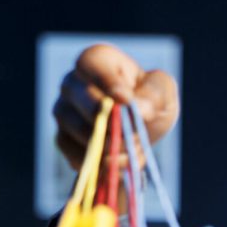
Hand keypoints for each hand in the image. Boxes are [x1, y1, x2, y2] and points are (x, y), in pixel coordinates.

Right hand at [54, 43, 179, 169]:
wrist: (140, 135)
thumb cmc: (150, 103)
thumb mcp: (162, 92)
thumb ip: (154, 95)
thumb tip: (137, 107)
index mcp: (97, 61)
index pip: (91, 63)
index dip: (107, 82)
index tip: (126, 100)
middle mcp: (73, 83)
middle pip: (81, 98)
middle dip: (112, 121)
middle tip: (133, 134)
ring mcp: (64, 112)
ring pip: (80, 131)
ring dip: (111, 147)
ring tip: (133, 149)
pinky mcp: (64, 141)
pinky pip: (77, 155)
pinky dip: (102, 165)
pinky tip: (119, 163)